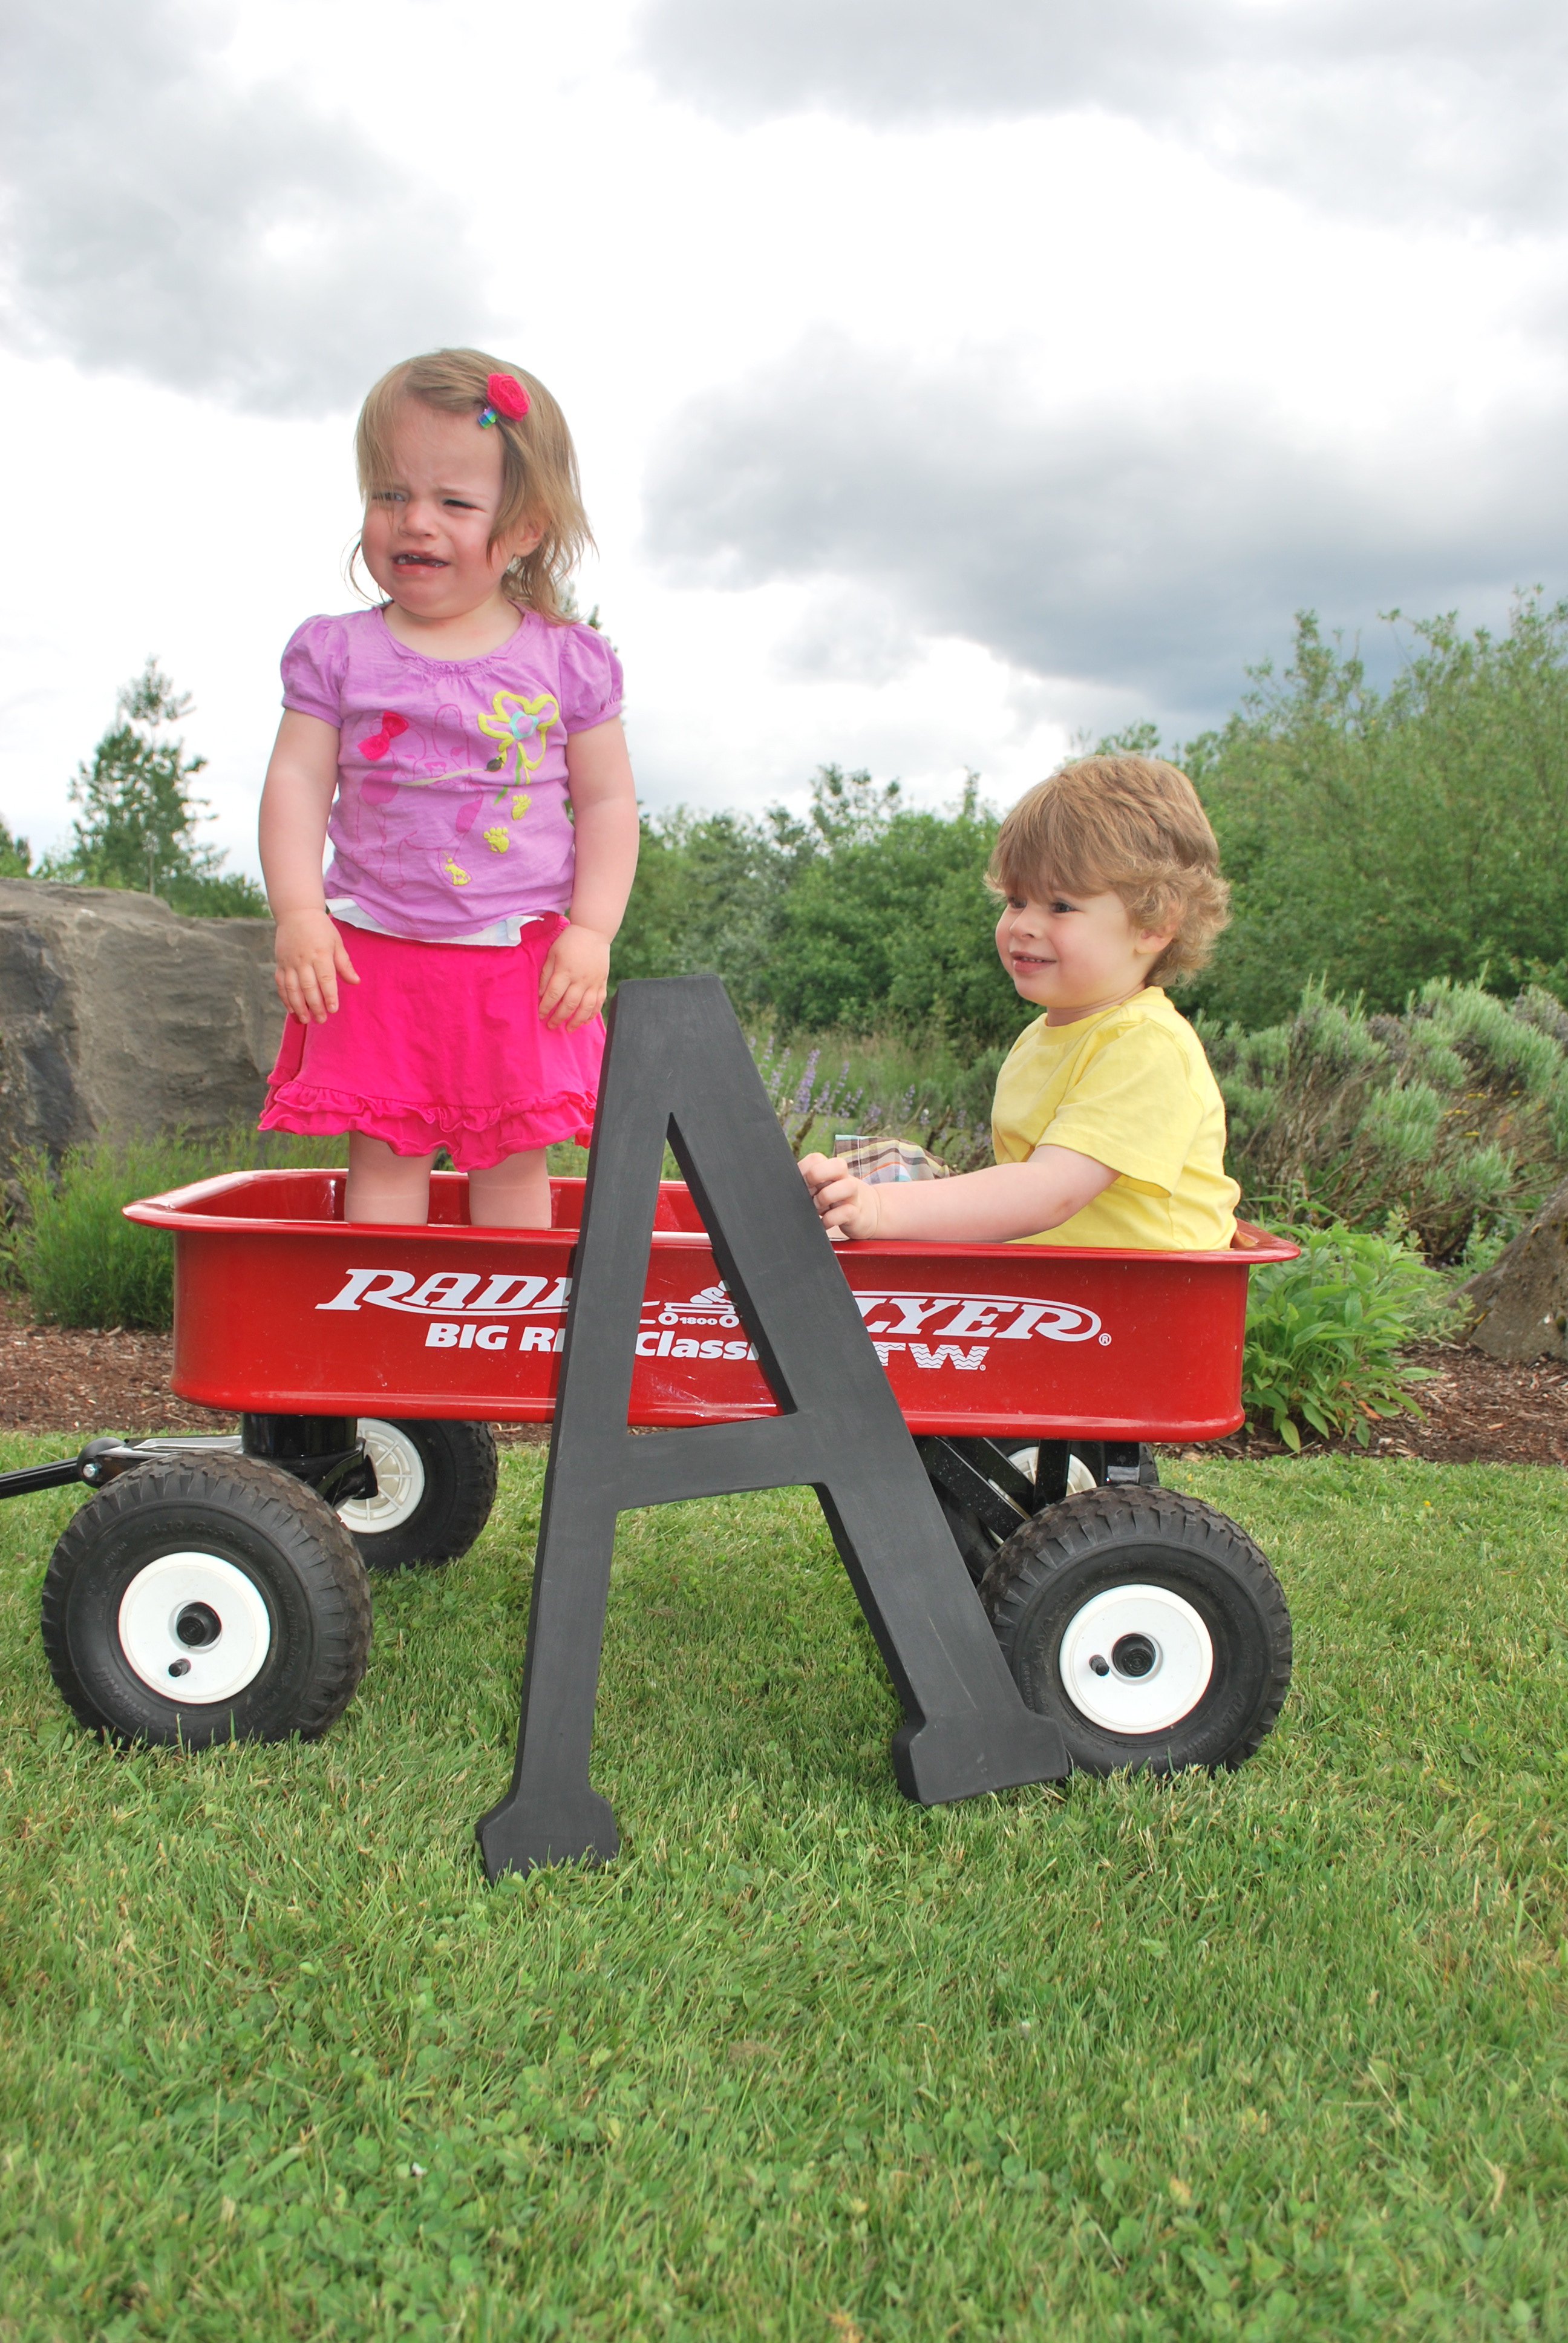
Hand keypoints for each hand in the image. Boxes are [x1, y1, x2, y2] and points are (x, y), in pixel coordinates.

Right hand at [273, 908, 358, 1022]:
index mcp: (320, 954)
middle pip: (308, 987)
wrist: (296, 912)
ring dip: (299, 1006)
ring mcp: (289, 962)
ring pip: (292, 988)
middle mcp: (303, 959)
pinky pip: (281, 984)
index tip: (333, 1009)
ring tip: (306, 1020)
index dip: (329, 996)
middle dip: (315, 1006)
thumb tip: (355, 982)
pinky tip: (292, 1009)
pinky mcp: (280, 963)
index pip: (326, 979)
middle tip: (322, 1020)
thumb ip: (344, 964)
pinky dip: (285, 998)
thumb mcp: (336, 942)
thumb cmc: (320, 928)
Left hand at [539, 921, 609, 1029]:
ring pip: (586, 1008)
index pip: (553, 994)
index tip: (541, 1015)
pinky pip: (599, 1002)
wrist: (593, 931)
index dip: (546, 1007)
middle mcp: (580, 979)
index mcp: (565, 971)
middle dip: (558, 1018)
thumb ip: (546, 974)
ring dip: (576, 1021)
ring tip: (568, 1029)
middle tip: (551, 1026)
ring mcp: (593, 982)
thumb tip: (541, 993)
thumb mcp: (552, 954)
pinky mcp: (602, 982)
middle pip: (569, 1005)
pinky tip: (586, 1021)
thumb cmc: (569, 941)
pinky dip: (593, 1014)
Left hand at [799, 1152, 882, 1241]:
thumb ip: (807, 1182)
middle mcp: (845, 1179)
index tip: (799, 1183)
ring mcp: (853, 1196)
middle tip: (809, 1190)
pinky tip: (823, 1222)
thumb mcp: (822, 1187)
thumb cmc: (835, 1199)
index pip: (817, 1159)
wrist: (868, 1213)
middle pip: (839, 1164)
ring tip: (817, 1207)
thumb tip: (784, 1186)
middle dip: (817, 1176)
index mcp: (832, 1170)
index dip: (804, 1169)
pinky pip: (847, 1212)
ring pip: (847, 1186)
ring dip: (826, 1197)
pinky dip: (830, 1219)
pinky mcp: (857, 1214)